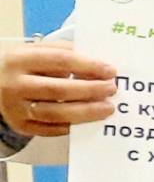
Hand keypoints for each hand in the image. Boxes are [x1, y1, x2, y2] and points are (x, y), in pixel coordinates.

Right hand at [0, 41, 117, 136]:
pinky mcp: (20, 125)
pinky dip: (72, 125)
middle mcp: (15, 84)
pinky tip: (88, 120)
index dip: (88, 66)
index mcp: (20, 59)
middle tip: (111, 89)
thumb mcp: (38, 52)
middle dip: (90, 90)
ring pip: (55, 113)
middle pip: (58, 89)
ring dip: (86, 112)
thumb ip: (65, 53)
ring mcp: (16, 108)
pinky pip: (50, 129)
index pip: (60, 61)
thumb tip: (99, 66)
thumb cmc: (25, 66)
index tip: (110, 71)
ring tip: (107, 108)